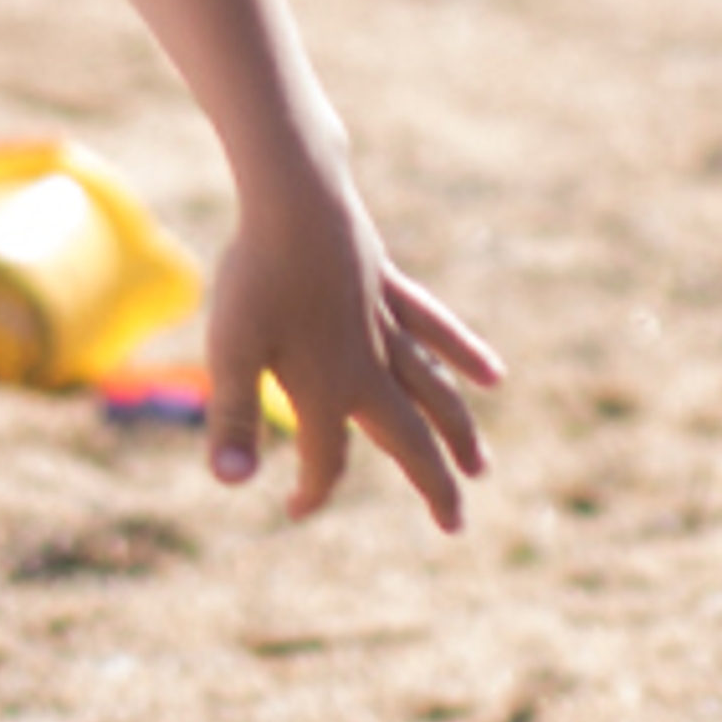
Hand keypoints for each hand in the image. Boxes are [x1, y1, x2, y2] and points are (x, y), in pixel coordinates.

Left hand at [204, 168, 500, 524]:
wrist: (295, 195)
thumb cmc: (255, 275)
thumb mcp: (230, 349)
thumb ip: (232, 418)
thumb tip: (230, 482)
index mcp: (327, 389)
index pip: (327, 460)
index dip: (313, 491)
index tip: (295, 509)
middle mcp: (368, 367)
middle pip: (408, 440)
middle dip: (432, 485)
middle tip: (455, 526)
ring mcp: (386, 328)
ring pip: (434, 393)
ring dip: (458, 433)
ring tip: (480, 468)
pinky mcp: (391, 289)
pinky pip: (435, 330)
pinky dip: (462, 354)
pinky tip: (492, 376)